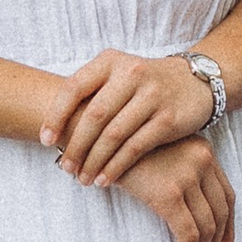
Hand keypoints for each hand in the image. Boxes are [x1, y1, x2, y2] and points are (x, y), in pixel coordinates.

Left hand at [40, 50, 214, 186]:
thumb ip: (91, 94)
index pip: (74, 87)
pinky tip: (105, 179)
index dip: (56, 116)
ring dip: (94, 161)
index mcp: (111, 61)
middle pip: (94, 116)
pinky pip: (135, 147)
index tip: (46, 141)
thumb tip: (54, 131)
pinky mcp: (168, 119)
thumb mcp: (118, 75)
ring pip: (114, 135)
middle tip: (65, 168)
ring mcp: (152, 95)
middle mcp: (131, 73)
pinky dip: (116, 167)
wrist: (196, 82)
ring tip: (83, 179)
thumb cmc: (145, 84)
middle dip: (76, 146)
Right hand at [123, 133, 235, 241]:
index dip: (229, 226)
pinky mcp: (168, 193)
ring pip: (207, 226)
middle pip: (221, 212)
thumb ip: (182, 173)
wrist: (96, 140)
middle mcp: (202, 160)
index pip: (227, 195)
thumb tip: (195, 213)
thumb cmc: (123, 152)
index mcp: (203, 151)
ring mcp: (187, 175)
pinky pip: (188, 233)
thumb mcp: (162, 154)